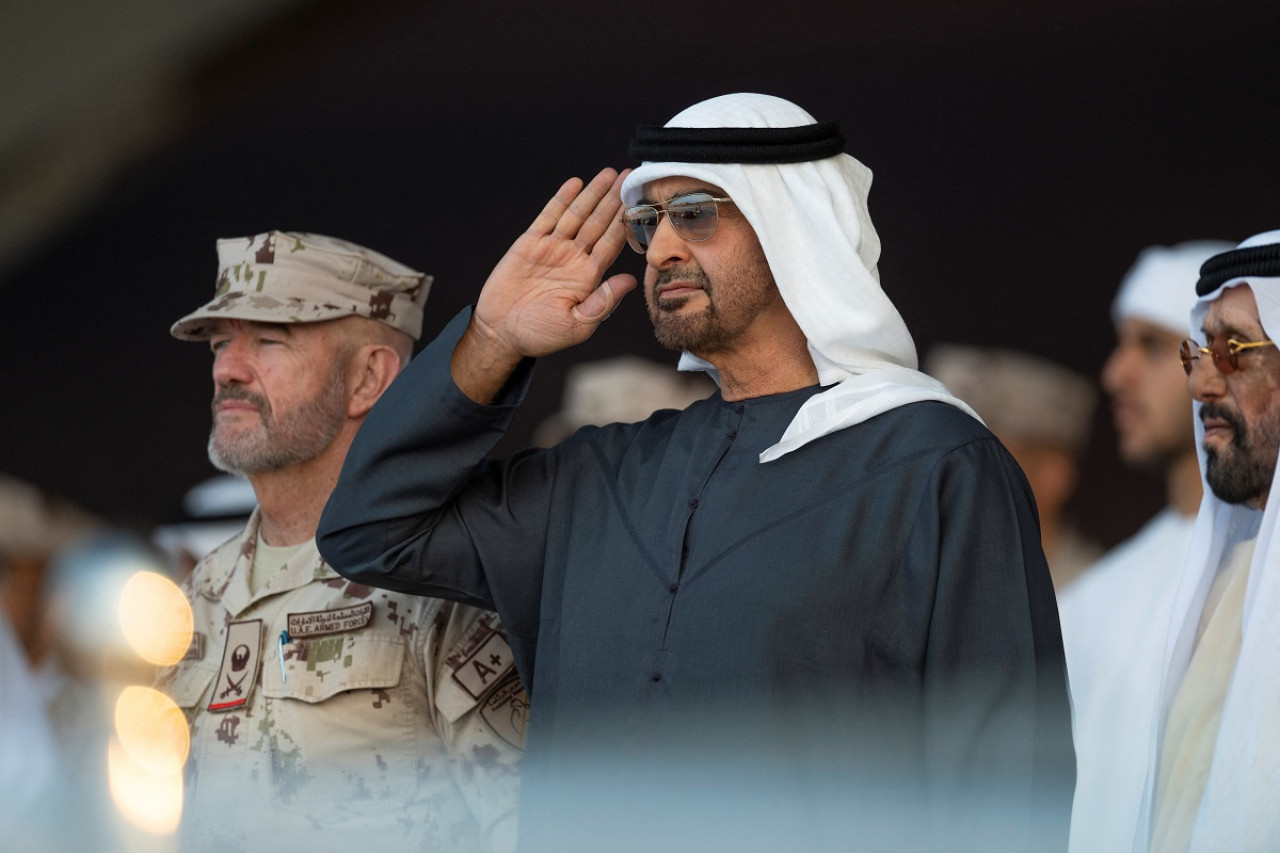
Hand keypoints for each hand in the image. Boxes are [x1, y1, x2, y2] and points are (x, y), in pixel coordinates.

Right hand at [471, 168, 637, 359]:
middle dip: (614, 199)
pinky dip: (562, 200)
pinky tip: (575, 184)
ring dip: (593, 194)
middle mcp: (574, 258)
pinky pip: (548, 217)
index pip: (612, 243)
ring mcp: (552, 248)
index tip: (640, 203)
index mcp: (589, 277)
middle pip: (599, 222)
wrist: (501, 333)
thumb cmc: (541, 335)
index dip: (625, 222)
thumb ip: (602, 302)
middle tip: (631, 176)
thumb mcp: (577, 325)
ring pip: (577, 214)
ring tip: (610, 174)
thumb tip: (629, 281)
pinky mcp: (529, 243)